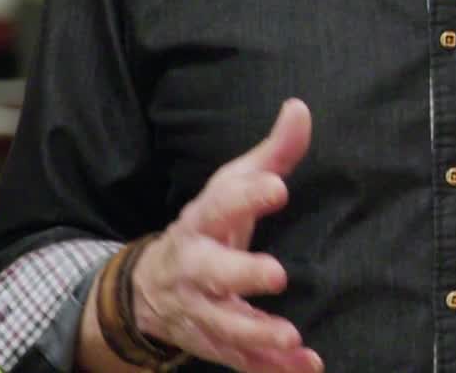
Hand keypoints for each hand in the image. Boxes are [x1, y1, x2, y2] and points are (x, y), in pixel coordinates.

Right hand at [130, 98, 322, 372]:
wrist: (151, 287)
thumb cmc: (209, 227)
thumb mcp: (232, 186)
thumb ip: (271, 155)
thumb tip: (301, 108)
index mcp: (201, 222)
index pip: (220, 204)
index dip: (247, 196)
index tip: (278, 188)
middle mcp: (194, 269)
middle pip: (211, 273)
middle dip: (240, 276)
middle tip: (277, 275)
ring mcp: (199, 310)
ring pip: (221, 326)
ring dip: (255, 335)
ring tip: (291, 339)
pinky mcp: (212, 343)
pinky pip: (238, 360)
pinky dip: (268, 368)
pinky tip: (304, 367)